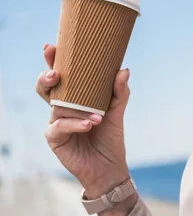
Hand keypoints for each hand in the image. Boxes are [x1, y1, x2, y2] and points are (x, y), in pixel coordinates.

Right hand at [36, 44, 131, 193]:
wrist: (110, 168)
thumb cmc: (110, 138)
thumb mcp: (117, 112)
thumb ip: (119, 92)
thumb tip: (124, 70)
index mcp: (74, 97)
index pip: (62, 76)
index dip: (53, 61)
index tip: (51, 47)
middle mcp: (62, 107)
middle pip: (46, 87)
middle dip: (47, 76)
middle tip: (56, 73)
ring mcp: (56, 122)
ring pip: (56, 106)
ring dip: (76, 108)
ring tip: (96, 115)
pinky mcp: (55, 138)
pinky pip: (59, 126)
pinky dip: (75, 123)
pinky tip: (89, 124)